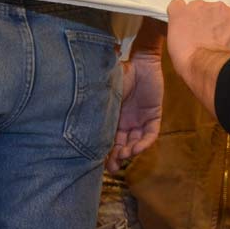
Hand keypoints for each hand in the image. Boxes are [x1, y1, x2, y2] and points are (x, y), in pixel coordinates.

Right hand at [107, 53, 163, 171]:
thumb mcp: (103, 93)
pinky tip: (137, 148)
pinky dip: (145, 143)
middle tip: (112, 167)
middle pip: (121, 144)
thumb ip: (96, 106)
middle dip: (117, 157)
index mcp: (112, 117)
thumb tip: (76, 119)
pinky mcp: (153, 116)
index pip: (108, 138)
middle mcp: (125, 121)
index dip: (104, 151)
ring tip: (124, 156)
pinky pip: (150, 134)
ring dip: (130, 152)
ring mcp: (140, 120)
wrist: (140, 61)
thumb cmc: (118, 74)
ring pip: (136, 142)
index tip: (98, 162)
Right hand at [166, 0, 229, 72]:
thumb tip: (186, 34)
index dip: (186, 17)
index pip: (180, 5)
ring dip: (222, 23)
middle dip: (205, 20)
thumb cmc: (189, 61)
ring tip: (222, 41)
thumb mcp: (173, 47)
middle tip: (207, 37)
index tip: (190, 26)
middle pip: (203, 8)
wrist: (210, 67)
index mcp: (180, 12)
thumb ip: (178, 31)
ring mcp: (220, 9)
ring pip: (222, 12)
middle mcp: (199, 5)